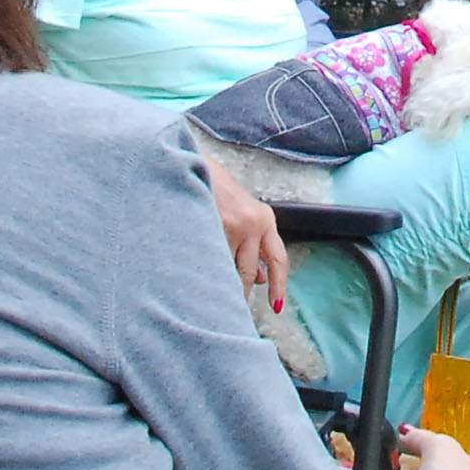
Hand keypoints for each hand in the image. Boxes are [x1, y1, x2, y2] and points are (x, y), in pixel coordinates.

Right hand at [204, 156, 291, 313]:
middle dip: (239, 291)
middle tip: (232, 308)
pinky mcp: (210, 224)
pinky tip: (192, 268)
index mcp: (264, 219)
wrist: (191, 162)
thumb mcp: (240, 215)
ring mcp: (232, 224)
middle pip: (248, 271)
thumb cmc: (214, 188)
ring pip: (226, 267)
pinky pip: (209, 257)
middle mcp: (253, 222)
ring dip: (218, 280)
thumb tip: (260, 277)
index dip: (279, 286)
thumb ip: (251, 245)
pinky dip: (202, 266)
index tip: (277, 306)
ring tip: (207, 288)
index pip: (278, 259)